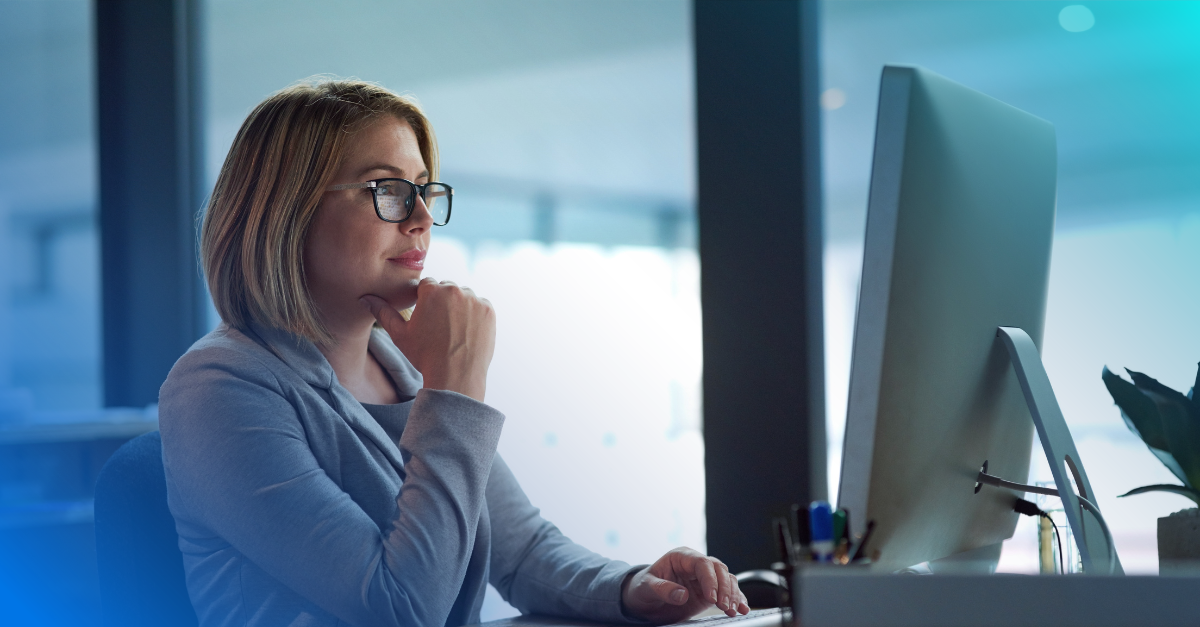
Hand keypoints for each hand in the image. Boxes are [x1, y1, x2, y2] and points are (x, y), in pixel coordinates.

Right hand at [361, 278, 495, 401]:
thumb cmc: (425, 356)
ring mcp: (474, 300)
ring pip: (464, 297)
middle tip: (440, 326)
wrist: (455, 376)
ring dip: (460, 307)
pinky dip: (475, 316)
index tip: (426, 317)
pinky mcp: (489, 311)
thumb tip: (365, 298)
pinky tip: (466, 332)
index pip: (426, 285)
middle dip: (443, 302)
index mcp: (432, 291)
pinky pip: (480, 306)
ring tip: (453, 331)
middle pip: (446, 289)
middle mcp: (455, 290)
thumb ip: (383, 312)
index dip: (424, 301)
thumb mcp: (400, 334)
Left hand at [621, 547, 748, 623]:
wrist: (644, 601)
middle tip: (725, 607)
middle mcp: (696, 564)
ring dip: (733, 595)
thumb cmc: (642, 589)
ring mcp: (705, 578)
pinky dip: (737, 599)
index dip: (710, 579)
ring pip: (728, 579)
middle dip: (725, 588)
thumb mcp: (646, 588)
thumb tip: (682, 594)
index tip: (712, 598)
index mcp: (681, 557)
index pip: (702, 563)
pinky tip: (742, 609)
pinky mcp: (710, 591)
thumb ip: (662, 589)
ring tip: (733, 611)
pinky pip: (728, 591)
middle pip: (719, 569)